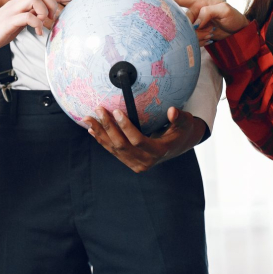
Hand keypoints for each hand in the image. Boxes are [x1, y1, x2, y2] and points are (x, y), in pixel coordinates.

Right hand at [0, 0, 75, 55]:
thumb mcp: (16, 24)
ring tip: (44, 23)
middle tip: (53, 18)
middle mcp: (16, 3)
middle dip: (52, 2)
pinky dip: (36, 22)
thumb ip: (28, 18)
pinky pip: (26, 16)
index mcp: (19, 3)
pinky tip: (37, 32)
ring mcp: (11, 11)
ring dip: (44, 10)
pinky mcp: (8, 21)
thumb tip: (42, 21)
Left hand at [83, 106, 206, 171]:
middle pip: (121, 145)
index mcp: (159, 151)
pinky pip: (113, 151)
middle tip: (98, 109)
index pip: (138, 140)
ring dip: (100, 133)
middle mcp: (146, 161)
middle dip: (108, 127)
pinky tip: (92, 131)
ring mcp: (136, 164)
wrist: (178, 146)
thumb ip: (179, 117)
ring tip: (88, 119)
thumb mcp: (185, 123)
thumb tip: (172, 111)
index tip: (116, 111)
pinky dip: (102, 140)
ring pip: (114, 149)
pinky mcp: (129, 162)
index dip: (126, 127)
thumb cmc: (181, 131)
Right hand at [167, 0, 248, 45]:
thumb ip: (209, 12)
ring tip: (211, 33)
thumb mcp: (225, 11)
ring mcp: (195, 23)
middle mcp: (194, 11)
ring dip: (198, 35)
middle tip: (207, 29)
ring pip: (186, 31)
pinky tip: (209, 38)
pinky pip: (191, 39)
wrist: (239, 32)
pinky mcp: (197, 33)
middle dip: (191, 27)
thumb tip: (196, 20)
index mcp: (199, 2)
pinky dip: (199, 41)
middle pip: (182, 20)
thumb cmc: (234, 17)